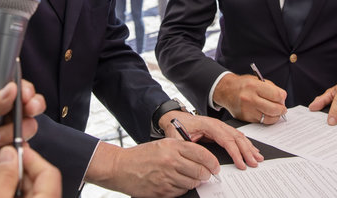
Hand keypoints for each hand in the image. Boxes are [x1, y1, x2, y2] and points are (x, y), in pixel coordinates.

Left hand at [0, 80, 45, 194]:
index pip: (18, 92)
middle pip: (30, 110)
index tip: (26, 95)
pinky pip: (20, 153)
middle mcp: (3, 119)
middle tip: (28, 109)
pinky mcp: (5, 158)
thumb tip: (12, 89)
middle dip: (32, 108)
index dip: (26, 92)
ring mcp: (5, 138)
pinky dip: (12, 152)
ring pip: (27, 131)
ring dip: (10, 133)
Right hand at [0, 145, 60, 197]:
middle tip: (0, 162)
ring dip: (9, 181)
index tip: (15, 151)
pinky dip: (7, 193)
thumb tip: (9, 155)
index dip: (31, 158)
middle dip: (17, 169)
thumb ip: (3, 176)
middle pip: (38, 181)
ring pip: (28, 191)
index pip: (49, 172)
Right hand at [86, 137, 218, 196]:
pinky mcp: (162, 191)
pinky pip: (181, 192)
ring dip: (194, 182)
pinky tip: (177, 183)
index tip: (215, 167)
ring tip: (190, 178)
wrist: (120, 167)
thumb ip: (181, 149)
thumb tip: (201, 158)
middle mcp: (171, 161)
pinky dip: (182, 189)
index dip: (212, 162)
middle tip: (206, 175)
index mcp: (172, 146)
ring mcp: (167, 177)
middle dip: (206, 175)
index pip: (202, 154)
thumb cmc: (141, 155)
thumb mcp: (162, 145)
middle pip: (200, 171)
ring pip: (192, 183)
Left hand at [159, 111, 262, 169]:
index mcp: (208, 125)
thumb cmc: (176, 126)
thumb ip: (186, 147)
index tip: (241, 163)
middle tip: (254, 163)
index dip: (235, 152)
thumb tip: (196, 158)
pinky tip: (251, 149)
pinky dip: (245, 144)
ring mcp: (220, 126)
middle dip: (246, 151)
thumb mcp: (177, 137)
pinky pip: (236, 136)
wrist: (174, 117)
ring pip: (238, 136)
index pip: (226, 139)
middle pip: (236, 137)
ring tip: (257, 157)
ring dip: (249, 147)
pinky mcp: (220, 129)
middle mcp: (217, 124)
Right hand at [213, 73, 286, 123]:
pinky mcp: (245, 118)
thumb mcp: (257, 80)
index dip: (282, 98)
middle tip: (282, 108)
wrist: (226, 91)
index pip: (276, 95)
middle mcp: (249, 98)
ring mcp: (247, 110)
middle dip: (281, 109)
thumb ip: (271, 88)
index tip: (282, 98)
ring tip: (275, 112)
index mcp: (254, 86)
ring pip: (268, 118)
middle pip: (274, 109)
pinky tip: (266, 113)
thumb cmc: (243, 85)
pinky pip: (261, 121)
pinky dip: (266, 118)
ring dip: (275, 116)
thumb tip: (282, 99)